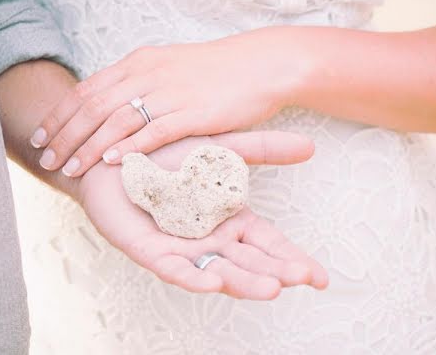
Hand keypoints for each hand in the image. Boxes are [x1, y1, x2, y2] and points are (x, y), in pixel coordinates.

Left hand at [31, 29, 300, 175]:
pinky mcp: (192, 112)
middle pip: (93, 106)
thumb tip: (113, 101)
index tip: (41, 135)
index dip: (60, 114)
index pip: (87, 89)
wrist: (262, 64)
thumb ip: (140, 82)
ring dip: (87, 148)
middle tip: (45, 158)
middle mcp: (148, 74)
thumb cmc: (218, 70)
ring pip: (115, 122)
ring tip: (69, 169)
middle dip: (64, 135)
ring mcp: (169, 92)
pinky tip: (110, 164)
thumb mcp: (170, 66)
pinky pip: (152, 132)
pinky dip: (128, 149)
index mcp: (139, 62)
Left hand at [76, 132, 327, 298]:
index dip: (293, 259)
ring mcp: (182, 250)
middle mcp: (210, 240)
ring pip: (218, 271)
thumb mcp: (220, 148)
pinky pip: (175, 270)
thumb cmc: (165, 156)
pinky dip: (194, 277)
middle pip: (249, 263)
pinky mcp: (151, 253)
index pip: (268, 245)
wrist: (115, 157)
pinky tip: (212, 282)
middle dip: (276, 273)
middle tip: (301, 279)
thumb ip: (261, 148)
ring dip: (244, 282)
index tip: (321, 277)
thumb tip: (310, 145)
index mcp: (229, 220)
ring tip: (271, 288)